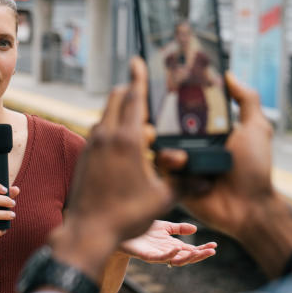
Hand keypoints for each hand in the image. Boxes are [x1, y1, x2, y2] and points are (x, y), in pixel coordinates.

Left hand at [53, 58, 173, 278]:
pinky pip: (99, 133)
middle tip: (146, 98)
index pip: (134, 97)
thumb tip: (206, 179)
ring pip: (107, 116)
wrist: (88, 232)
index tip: (137, 60)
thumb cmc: (126, 215)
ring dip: (122, 114)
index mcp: (127, 140)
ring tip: (141, 130)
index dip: (138, 77)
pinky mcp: (85, 157)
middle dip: (131, 92)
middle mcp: (106, 136)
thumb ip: (184, 183)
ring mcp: (92, 146)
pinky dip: (112, 130)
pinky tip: (124, 148)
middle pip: (117, 99)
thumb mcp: (162, 199)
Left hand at [119, 220, 216, 265]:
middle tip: (212, 251)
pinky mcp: (146, 256)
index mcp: (172, 246)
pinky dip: (169, 255)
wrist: (120, 230)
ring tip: (198, 252)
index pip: (191, 250)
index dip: (203, 249)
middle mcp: (166, 252)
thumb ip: (178, 228)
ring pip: (175, 261)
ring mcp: (157, 255)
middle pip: (187, 258)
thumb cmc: (141, 230)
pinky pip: (159, 258)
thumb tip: (195, 230)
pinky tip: (177, 248)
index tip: (215, 245)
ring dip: (188, 258)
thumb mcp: (164, 226)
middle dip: (200, 255)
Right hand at [156, 73, 275, 242]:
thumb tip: (229, 75)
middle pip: (164, 125)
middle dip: (155, 117)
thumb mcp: (256, 128)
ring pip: (157, 145)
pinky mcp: (174, 183)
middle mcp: (191, 145)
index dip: (172, 96)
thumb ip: (246, 100)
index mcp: (207, 130)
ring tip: (174, 146)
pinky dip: (167, 163)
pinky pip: (160, 170)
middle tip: (152, 111)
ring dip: (162, 142)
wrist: (250, 207)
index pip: (183, 108)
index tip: (161, 82)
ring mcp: (181, 164)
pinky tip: (180, 162)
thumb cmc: (255, 169)